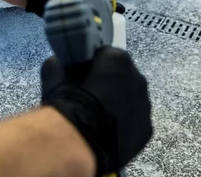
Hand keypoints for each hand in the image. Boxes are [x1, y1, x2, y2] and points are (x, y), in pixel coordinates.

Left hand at [25, 0, 108, 15]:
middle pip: (98, 2)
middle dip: (108, 6)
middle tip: (116, 9)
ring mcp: (74, 6)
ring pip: (91, 12)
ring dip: (101, 14)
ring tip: (109, 17)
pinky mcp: (68, 15)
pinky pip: (80, 19)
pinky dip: (89, 21)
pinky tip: (97, 24)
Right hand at [41, 48, 151, 175]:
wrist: (79, 146)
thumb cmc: (68, 107)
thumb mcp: (54, 82)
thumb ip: (56, 67)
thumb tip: (56, 63)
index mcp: (118, 60)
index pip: (106, 54)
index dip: (93, 65)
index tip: (80, 76)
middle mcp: (138, 79)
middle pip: (122, 75)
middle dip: (108, 82)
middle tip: (88, 96)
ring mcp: (145, 106)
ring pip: (131, 98)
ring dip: (118, 103)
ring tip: (97, 117)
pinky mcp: (147, 131)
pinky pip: (135, 120)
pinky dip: (124, 123)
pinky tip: (107, 131)